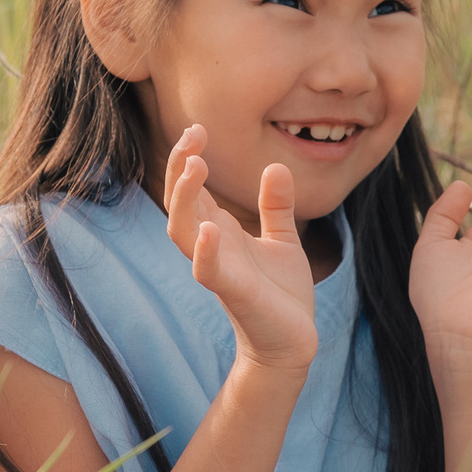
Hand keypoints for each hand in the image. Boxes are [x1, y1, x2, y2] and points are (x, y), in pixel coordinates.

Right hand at [163, 124, 318, 373]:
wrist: (292, 342)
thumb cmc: (281, 294)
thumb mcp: (283, 239)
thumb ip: (275, 205)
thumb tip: (275, 166)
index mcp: (220, 232)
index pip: (191, 189)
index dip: (188, 158)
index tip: (199, 129)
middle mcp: (211, 247)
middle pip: (179, 202)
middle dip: (181, 168)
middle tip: (194, 136)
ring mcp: (218, 270)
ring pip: (182, 232)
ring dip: (184, 199)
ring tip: (195, 167)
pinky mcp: (233, 294)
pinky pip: (208, 271)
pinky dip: (205, 251)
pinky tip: (210, 229)